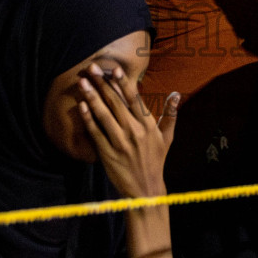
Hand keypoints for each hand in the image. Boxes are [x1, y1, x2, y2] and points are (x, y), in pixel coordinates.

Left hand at [77, 64, 176, 198]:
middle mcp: (134, 132)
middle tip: (92, 68)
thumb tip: (176, 94)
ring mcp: (120, 143)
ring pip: (104, 115)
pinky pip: (95, 132)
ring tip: (83, 82)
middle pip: (116, 103)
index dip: (123, 83)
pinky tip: (81, 106)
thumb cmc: (155, 161)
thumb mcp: (167, 138)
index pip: (134, 100)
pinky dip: (88, 118)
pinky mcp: (107, 153)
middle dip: (102, 83)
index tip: (114, 69)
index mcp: (148, 126)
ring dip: (92, 97)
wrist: (145, 190)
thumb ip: (170, 115)